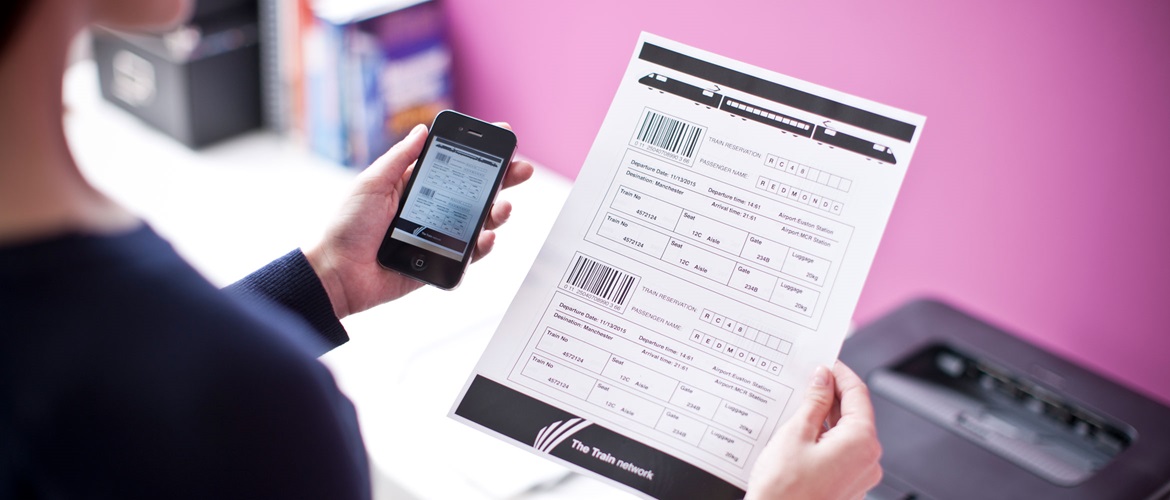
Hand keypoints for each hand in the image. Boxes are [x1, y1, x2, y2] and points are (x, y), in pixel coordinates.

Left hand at [304, 123, 533, 318]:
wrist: (338, 273)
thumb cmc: (346, 228)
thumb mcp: (371, 183)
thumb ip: (400, 158)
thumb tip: (422, 130)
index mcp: (416, 186)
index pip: (455, 165)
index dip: (480, 153)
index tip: (502, 139)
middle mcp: (432, 208)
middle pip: (476, 191)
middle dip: (503, 179)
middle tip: (522, 170)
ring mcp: (439, 235)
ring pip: (479, 221)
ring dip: (498, 212)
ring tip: (503, 206)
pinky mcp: (440, 261)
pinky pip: (470, 253)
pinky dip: (483, 245)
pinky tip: (486, 236)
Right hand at [745, 361, 881, 499]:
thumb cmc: (784, 491)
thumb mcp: (795, 434)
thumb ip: (814, 401)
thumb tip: (822, 378)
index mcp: (862, 441)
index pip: (858, 393)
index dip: (840, 373)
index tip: (826, 362)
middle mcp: (868, 460)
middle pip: (854, 414)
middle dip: (831, 395)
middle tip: (807, 380)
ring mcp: (860, 477)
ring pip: (847, 434)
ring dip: (826, 418)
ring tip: (799, 407)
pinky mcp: (848, 488)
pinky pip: (842, 453)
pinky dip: (825, 438)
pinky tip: (803, 433)